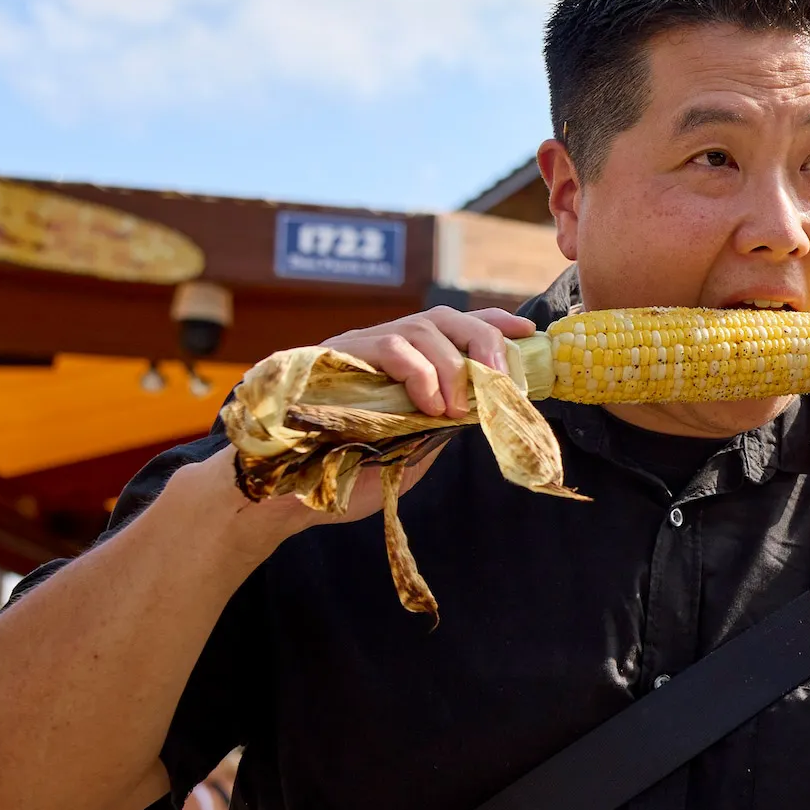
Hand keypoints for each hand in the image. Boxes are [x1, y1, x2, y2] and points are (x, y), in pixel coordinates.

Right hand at [204, 305, 537, 542]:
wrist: (281, 492)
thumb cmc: (342, 473)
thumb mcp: (410, 451)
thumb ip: (442, 426)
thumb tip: (485, 408)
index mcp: (403, 366)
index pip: (454, 328)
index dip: (492, 322)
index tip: (527, 328)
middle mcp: (381, 348)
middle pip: (445, 317)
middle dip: (485, 342)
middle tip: (502, 381)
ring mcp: (356, 349)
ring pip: (421, 326)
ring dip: (454, 366)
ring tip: (457, 407)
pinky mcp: (333, 356)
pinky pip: (388, 345)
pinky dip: (420, 371)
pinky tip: (428, 405)